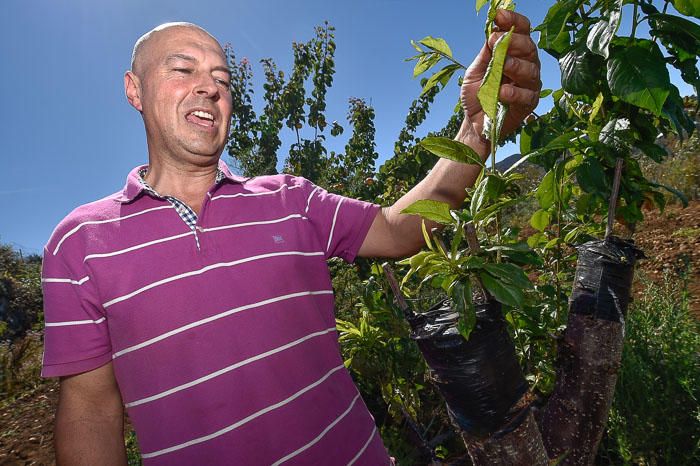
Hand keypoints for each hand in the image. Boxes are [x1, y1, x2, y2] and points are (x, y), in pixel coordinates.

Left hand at [459, 9, 540, 146]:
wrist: (475, 123)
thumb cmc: (477, 96)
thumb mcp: (476, 71)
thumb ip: (485, 54)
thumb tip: (492, 33)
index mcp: (514, 54)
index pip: (521, 32)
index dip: (513, 21)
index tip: (499, 15)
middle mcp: (526, 66)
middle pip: (529, 48)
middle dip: (515, 41)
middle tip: (497, 40)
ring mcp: (529, 85)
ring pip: (531, 70)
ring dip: (516, 65)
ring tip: (502, 65)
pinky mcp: (529, 104)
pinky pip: (526, 96)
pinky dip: (514, 93)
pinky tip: (502, 92)